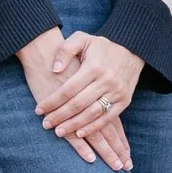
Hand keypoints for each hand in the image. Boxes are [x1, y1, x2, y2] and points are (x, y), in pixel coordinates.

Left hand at [18, 29, 131, 169]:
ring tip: (59, 132)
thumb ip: (66, 50)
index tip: (39, 110)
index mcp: (94, 66)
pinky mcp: (125, 101)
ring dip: (74, 125)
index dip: (52, 101)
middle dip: (59, 116)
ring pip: (92, 114)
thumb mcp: (82, 39)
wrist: (132, 48)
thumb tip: (55, 70)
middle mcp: (107, 81)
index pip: (68, 89)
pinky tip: (79, 133)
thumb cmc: (102, 46)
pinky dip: (93, 127)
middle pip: (78, 104)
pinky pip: (108, 118)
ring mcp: (117, 92)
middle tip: (45, 124)